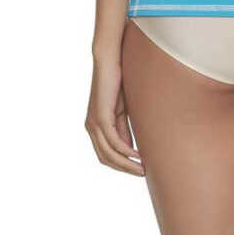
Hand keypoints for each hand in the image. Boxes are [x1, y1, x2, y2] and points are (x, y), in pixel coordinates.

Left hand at [85, 55, 144, 175]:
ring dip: (126, 164)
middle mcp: (91, 127)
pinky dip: (125, 151)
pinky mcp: (100, 117)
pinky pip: (113, 141)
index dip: (121, 165)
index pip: (106, 154)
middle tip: (142, 174)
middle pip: (106, 158)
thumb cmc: (117, 81)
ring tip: (142, 169)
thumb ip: (123, 129)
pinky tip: (137, 156)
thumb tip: (130, 149)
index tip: (138, 169)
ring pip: (108, 154)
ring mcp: (94, 123)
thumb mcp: (122, 110)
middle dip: (124, 169)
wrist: (110, 60)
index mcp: (95, 126)